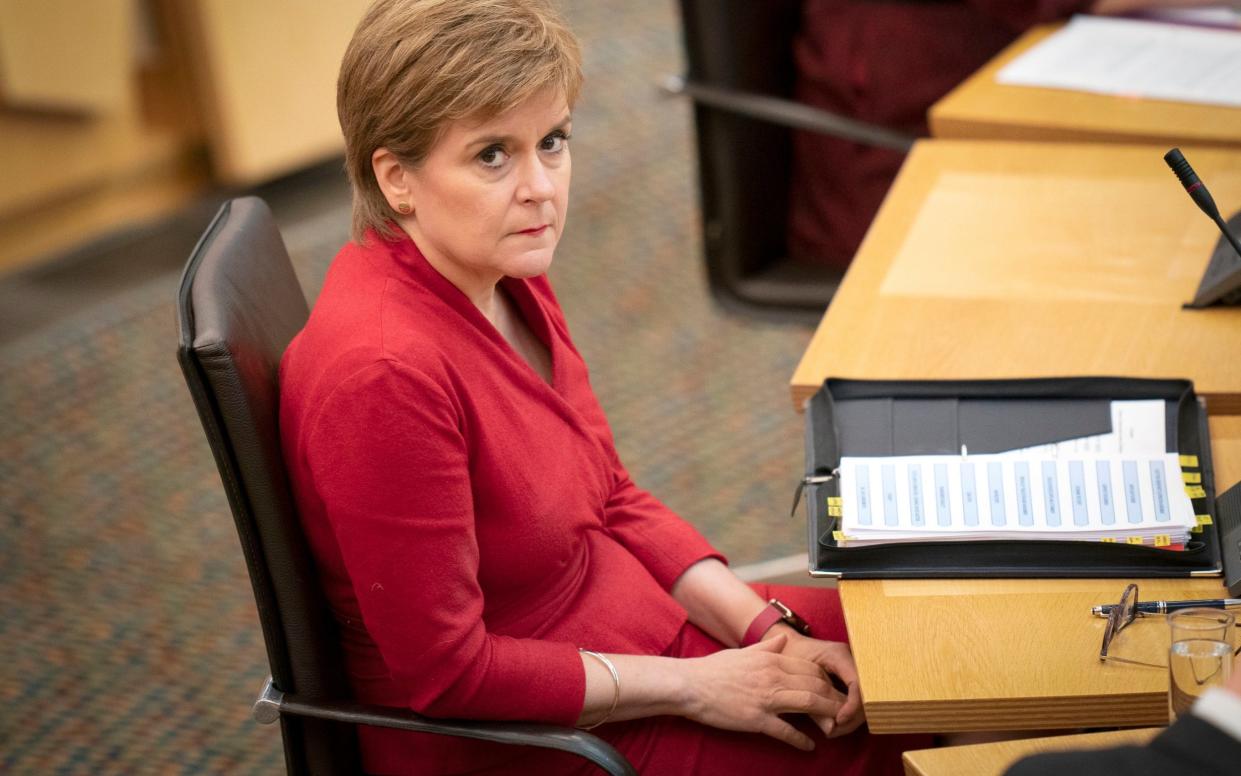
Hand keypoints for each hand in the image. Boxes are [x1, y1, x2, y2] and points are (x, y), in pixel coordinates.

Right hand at [678, 634, 847, 750]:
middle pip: (814, 685)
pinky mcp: (756, 719)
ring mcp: (765, 698)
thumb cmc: (714, 670)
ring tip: (838, 725)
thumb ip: (767, 647)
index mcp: (770, 660)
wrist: (690, 685)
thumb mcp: (743, 652)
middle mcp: (772, 676)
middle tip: (846, 708)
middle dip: (834, 697)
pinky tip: (810, 746)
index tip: (836, 689)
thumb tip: (784, 638)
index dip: (828, 680)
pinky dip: (801, 740)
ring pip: (808, 703)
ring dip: (827, 714)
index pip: (810, 668)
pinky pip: (785, 731)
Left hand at [766, 626, 864, 737]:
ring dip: (851, 717)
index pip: (857, 682)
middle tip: (834, 730)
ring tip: (832, 729)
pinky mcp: (851, 675)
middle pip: (865, 692)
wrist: (789, 645)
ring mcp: (853, 666)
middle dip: (853, 716)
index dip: (852, 705)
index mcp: (838, 654)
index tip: (838, 721)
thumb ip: (813, 704)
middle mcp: (850, 658)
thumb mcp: (796, 680)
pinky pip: (857, 696)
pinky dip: (849, 711)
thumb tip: (830, 728)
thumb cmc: (789, 657)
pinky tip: (835, 721)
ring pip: (864, 698)